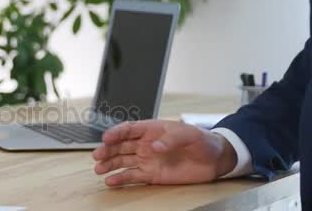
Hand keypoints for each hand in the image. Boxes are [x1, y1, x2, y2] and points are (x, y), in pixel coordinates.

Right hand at [92, 120, 236, 186]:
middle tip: (97, 155)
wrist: (214, 159)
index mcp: (152, 129)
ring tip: (98, 169)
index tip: (106, 138)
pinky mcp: (151, 175)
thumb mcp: (189, 134)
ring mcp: (147, 159)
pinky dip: (121, 179)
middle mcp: (145, 144)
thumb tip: (155, 146)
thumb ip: (172, 139)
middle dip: (108, 150)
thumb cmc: (201, 141)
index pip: (129, 129)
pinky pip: (132, 176)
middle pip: (121, 146)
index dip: (116, 133)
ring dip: (110, 164)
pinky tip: (111, 181)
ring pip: (122, 161)